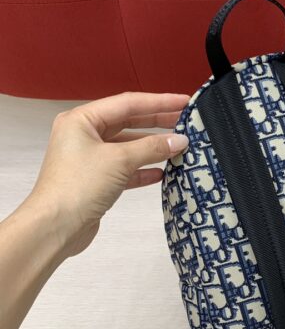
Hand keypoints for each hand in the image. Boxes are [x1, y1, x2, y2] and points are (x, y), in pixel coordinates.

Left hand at [25, 92, 189, 256]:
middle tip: (184, 120)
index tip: (183, 102)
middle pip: (128, 122)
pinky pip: (125, 168)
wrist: (55, 227)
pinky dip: (143, 169)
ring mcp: (90, 158)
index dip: (158, 102)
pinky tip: (161, 172)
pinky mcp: (96, 180)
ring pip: (128, 146)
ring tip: (178, 146)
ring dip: (152, 147)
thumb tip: (180, 140)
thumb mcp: (120, 160)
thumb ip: (152, 148)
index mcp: (82, 120)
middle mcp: (83, 135)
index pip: (127, 104)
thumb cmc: (78, 186)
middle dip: (157, 122)